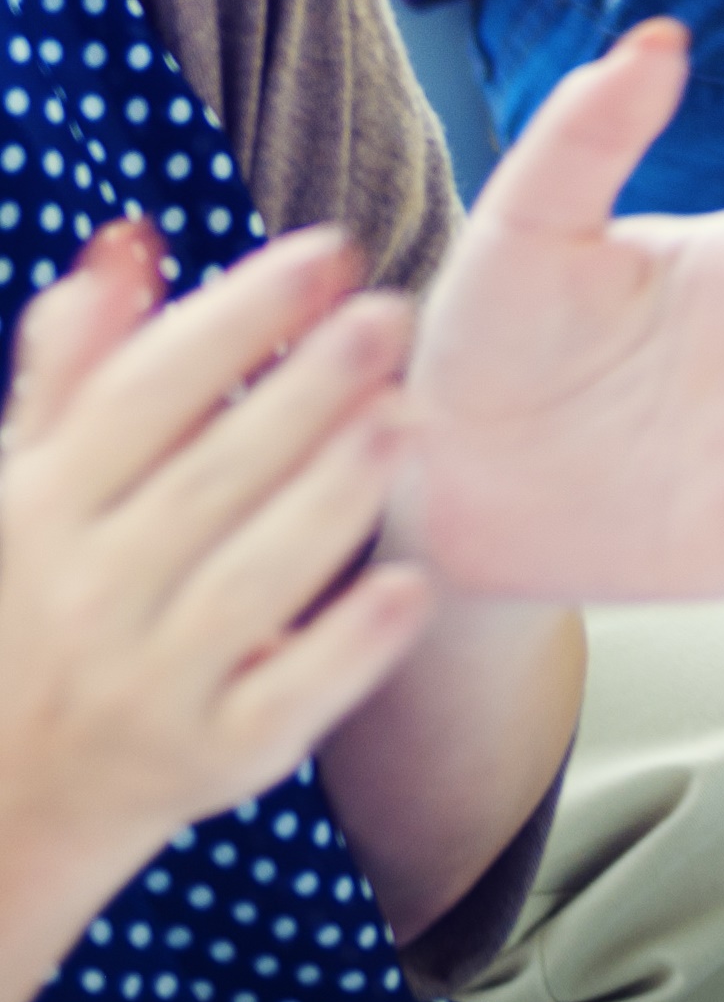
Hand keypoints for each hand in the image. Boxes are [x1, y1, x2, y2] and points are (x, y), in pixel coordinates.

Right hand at [0, 222, 432, 970]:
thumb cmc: (32, 608)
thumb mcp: (25, 490)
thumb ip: (77, 368)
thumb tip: (128, 237)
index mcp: (36, 514)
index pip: (141, 395)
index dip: (237, 314)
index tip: (327, 249)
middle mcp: (83, 598)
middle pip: (208, 477)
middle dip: (303, 388)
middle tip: (391, 312)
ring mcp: (143, 687)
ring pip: (252, 578)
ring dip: (332, 495)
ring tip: (406, 417)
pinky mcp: (207, 763)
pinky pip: (285, 700)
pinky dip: (348, 646)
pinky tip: (408, 585)